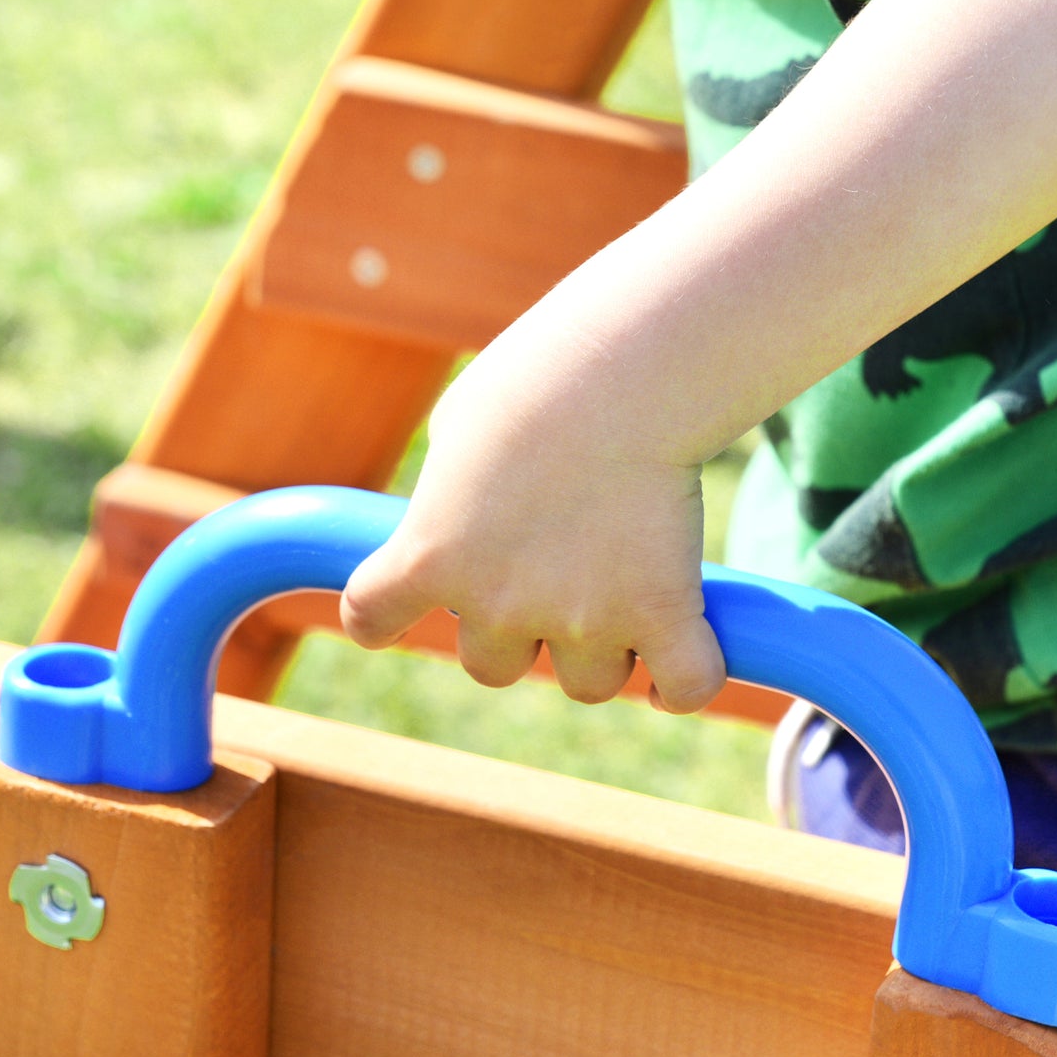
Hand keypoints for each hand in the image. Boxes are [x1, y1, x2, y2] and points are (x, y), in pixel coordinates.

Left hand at [339, 346, 726, 713]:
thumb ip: (456, 483)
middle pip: (495, 664)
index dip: (385, 617)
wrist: (619, 372)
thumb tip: (476, 507)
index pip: (371, 617)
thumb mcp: (465, 420)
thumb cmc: (540, 375)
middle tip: (558, 565)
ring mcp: (583, 619)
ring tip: (630, 584)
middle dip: (522, 628)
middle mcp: (498, 603)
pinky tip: (678, 669)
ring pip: (590, 680)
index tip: (404, 607)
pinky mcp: (662, 614)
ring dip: (604, 648)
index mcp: (431, 553)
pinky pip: (685, 684)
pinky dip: (682, 684)